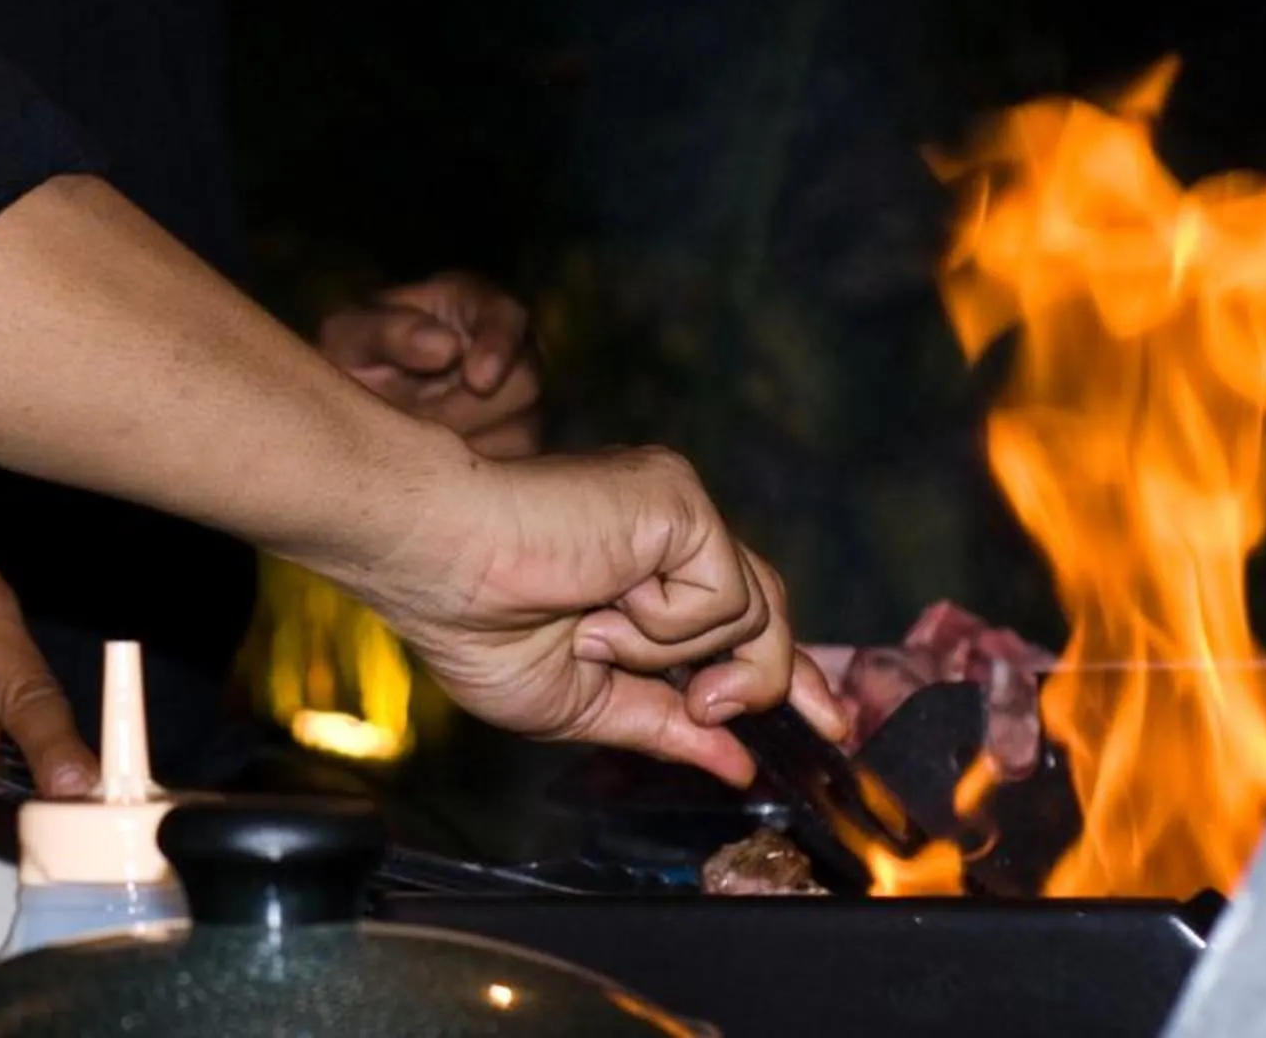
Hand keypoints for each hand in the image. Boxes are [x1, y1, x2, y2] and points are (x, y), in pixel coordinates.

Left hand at [319, 272, 542, 457]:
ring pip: (521, 431)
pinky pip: (512, 469)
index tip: (477, 379)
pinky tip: (430, 465)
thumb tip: (446, 347)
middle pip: (523, 382)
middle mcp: (508, 351)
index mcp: (473, 305)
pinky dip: (470, 473)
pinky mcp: (515, 445)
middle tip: (410, 418)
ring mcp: (519, 401)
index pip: (507, 317)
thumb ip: (391, 332)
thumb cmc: (354, 355)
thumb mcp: (352, 334)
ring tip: (410, 436)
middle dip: (465, 409)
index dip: (499, 347)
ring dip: (463, 443)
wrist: (350, 403)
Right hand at [347, 442, 847, 785]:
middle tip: (776, 718)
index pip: (743, 621)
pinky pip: (726, 596)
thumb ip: (663, 725)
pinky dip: (667, 626)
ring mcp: (679, 514)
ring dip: (677, 656)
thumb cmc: (476, 621)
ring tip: (598, 636)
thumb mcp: (583, 702)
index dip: (784, 675)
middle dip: (783, 676)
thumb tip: (736, 763)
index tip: (826, 723)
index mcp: (644, 574)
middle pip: (767, 612)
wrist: (439, 562)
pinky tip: (605, 605)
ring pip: (754, 613)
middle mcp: (670, 535)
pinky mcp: (681, 502)